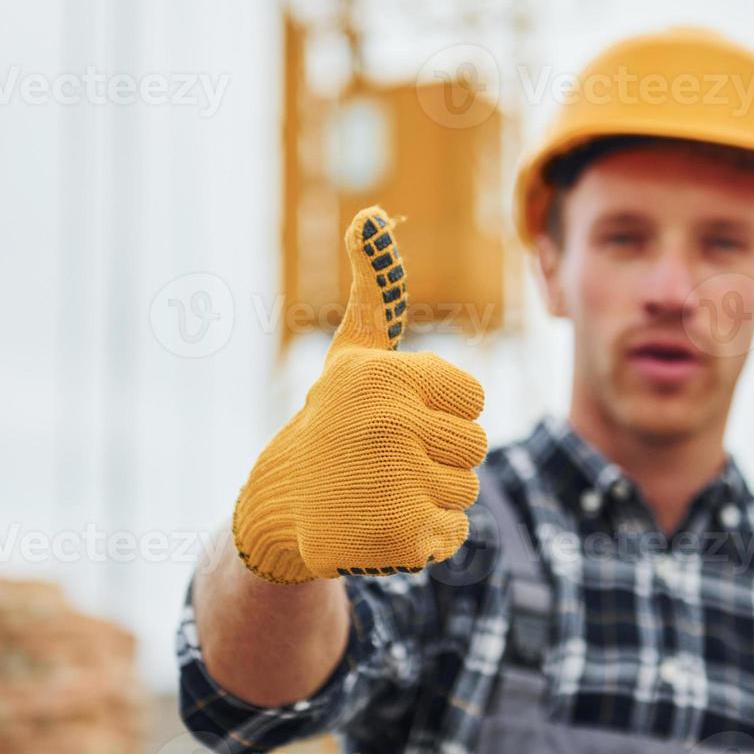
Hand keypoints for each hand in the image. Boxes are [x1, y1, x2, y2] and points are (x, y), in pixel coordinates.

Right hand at [232, 206, 487, 583]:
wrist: (279, 508)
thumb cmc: (331, 421)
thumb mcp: (353, 355)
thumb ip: (376, 291)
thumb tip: (372, 215)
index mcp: (387, 376)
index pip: (472, 399)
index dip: (441, 411)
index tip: (397, 417)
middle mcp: (389, 425)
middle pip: (474, 446)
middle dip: (438, 456)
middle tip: (385, 459)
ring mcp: (393, 484)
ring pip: (465, 491)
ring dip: (431, 497)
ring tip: (380, 489)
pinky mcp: (398, 537)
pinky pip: (452, 534)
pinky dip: (425, 536)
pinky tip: (382, 524)